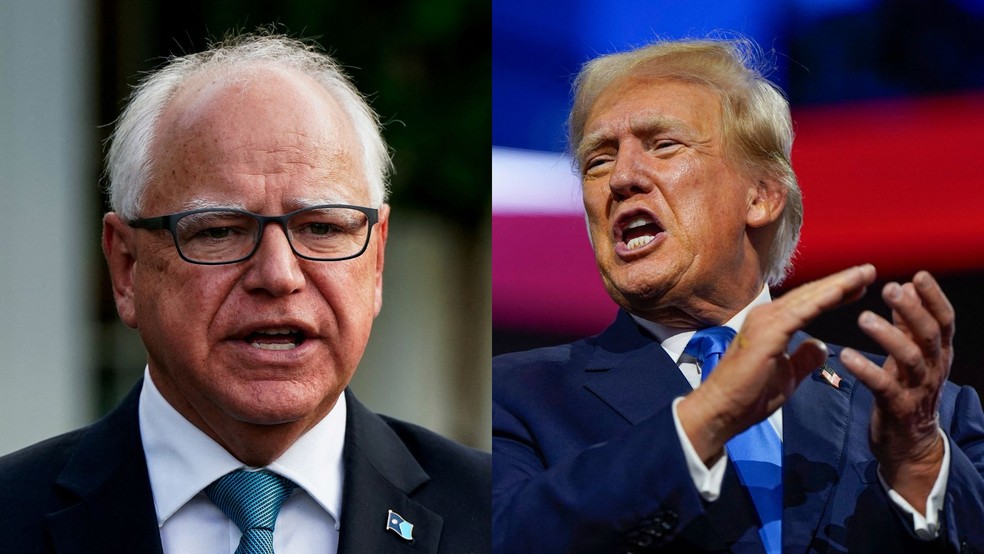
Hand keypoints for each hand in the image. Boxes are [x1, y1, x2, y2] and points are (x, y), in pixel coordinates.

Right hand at [678, 264, 876, 463]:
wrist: (722, 410)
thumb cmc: (749, 396)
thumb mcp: (788, 376)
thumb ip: (804, 359)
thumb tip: (821, 346)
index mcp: (772, 324)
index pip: (808, 303)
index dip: (835, 293)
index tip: (860, 285)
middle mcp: (767, 316)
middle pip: (810, 294)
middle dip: (842, 281)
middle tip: (869, 270)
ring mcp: (765, 321)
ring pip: (808, 298)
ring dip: (838, 284)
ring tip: (864, 273)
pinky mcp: (768, 333)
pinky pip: (801, 312)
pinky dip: (823, 299)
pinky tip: (843, 291)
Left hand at [839, 271, 952, 513]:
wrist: (908, 446)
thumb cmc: (906, 392)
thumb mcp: (912, 356)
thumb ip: (909, 325)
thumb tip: (906, 286)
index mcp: (938, 354)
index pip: (943, 321)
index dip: (933, 298)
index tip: (919, 275)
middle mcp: (933, 369)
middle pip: (929, 336)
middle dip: (912, 310)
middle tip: (891, 288)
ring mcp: (917, 390)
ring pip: (911, 359)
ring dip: (888, 336)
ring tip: (863, 317)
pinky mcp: (897, 409)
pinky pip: (884, 387)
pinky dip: (866, 370)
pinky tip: (847, 355)